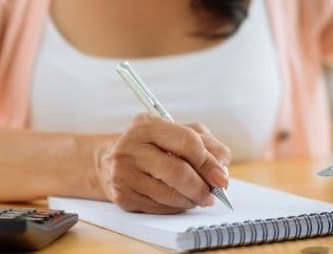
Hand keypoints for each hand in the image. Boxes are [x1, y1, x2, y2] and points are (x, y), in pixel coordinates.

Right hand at [95, 113, 231, 213]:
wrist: (110, 163)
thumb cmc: (153, 146)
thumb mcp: (178, 133)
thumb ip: (206, 144)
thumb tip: (222, 169)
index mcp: (147, 125)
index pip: (187, 143)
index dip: (209, 162)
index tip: (222, 177)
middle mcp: (131, 148)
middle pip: (178, 172)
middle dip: (202, 187)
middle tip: (214, 194)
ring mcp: (123, 174)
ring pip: (170, 195)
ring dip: (192, 200)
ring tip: (199, 197)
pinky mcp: (122, 197)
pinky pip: (160, 207)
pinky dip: (176, 207)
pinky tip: (179, 200)